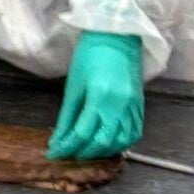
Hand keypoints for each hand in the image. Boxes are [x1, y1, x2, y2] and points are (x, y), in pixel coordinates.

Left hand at [47, 32, 142, 160]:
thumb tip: (57, 140)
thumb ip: (66, 116)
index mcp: (99, 97)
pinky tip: (108, 145)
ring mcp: (132, 106)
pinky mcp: (140, 106)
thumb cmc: (89, 57)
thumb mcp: (73, 86)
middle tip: (69, 155)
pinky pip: (134, 132)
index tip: (53, 154)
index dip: (66, 147)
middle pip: (102, 141)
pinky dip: (121, 143)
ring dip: (104, 152)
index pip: (81, 132)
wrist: (116, 38)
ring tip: (87, 152)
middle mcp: (119, 105)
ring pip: (121, 141)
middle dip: (84, 153)